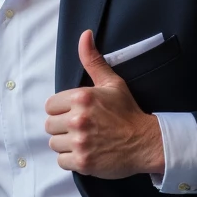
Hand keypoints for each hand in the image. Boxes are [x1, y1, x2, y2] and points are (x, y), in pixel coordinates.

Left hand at [44, 31, 163, 178]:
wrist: (146, 142)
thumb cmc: (128, 112)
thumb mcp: (112, 83)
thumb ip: (93, 61)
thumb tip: (84, 35)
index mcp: (81, 97)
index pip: (50, 105)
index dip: (61, 110)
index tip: (76, 114)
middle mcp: (77, 119)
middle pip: (49, 125)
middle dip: (62, 128)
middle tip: (81, 129)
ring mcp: (80, 142)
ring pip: (54, 144)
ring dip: (66, 144)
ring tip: (84, 141)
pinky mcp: (82, 162)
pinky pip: (61, 161)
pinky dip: (71, 160)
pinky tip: (86, 153)